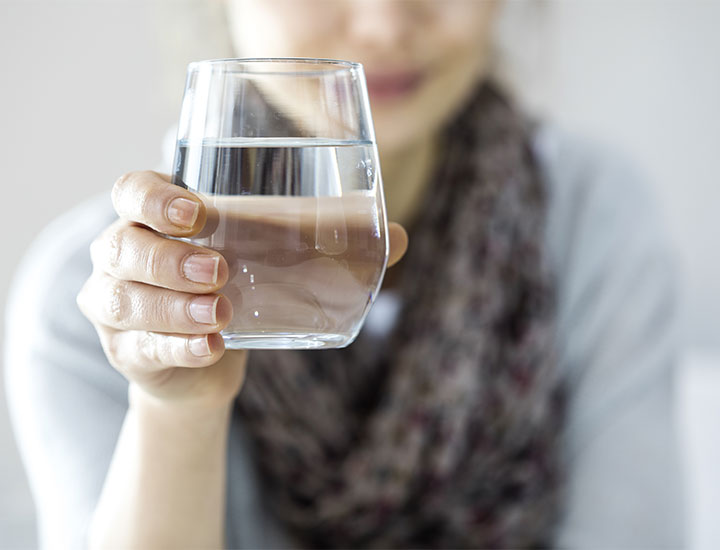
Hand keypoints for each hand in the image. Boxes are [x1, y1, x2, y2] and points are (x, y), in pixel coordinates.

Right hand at [77, 171, 243, 410]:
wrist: (201, 361)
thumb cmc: (223, 288)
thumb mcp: (241, 252)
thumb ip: (266, 231)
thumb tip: (344, 215)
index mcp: (142, 218)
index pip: (129, 191)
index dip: (154, 200)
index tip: (197, 214)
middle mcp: (116, 257)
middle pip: (121, 248)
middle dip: (169, 260)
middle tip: (218, 271)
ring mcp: (111, 307)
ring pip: (124, 302)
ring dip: (174, 308)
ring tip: (219, 313)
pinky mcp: (125, 352)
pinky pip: (144, 349)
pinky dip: (180, 347)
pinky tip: (210, 346)